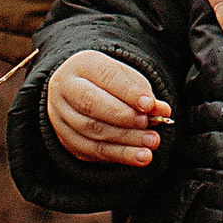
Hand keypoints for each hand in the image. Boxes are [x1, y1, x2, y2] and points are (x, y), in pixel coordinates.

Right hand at [48, 51, 171, 164]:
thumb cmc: (109, 83)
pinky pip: (90, 150)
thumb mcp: (127, 80)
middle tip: (148, 126)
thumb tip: (162, 111)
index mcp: (82, 65)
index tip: (150, 105)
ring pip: (91, 131)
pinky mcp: (65, 138)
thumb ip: (143, 93)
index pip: (106, 76)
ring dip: (124, 142)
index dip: (128, 92)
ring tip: (149, 146)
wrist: (79, 92)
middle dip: (123, 118)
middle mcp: (65, 89)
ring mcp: (60, 115)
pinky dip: (117, 155)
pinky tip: (137, 157)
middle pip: (91, 104)